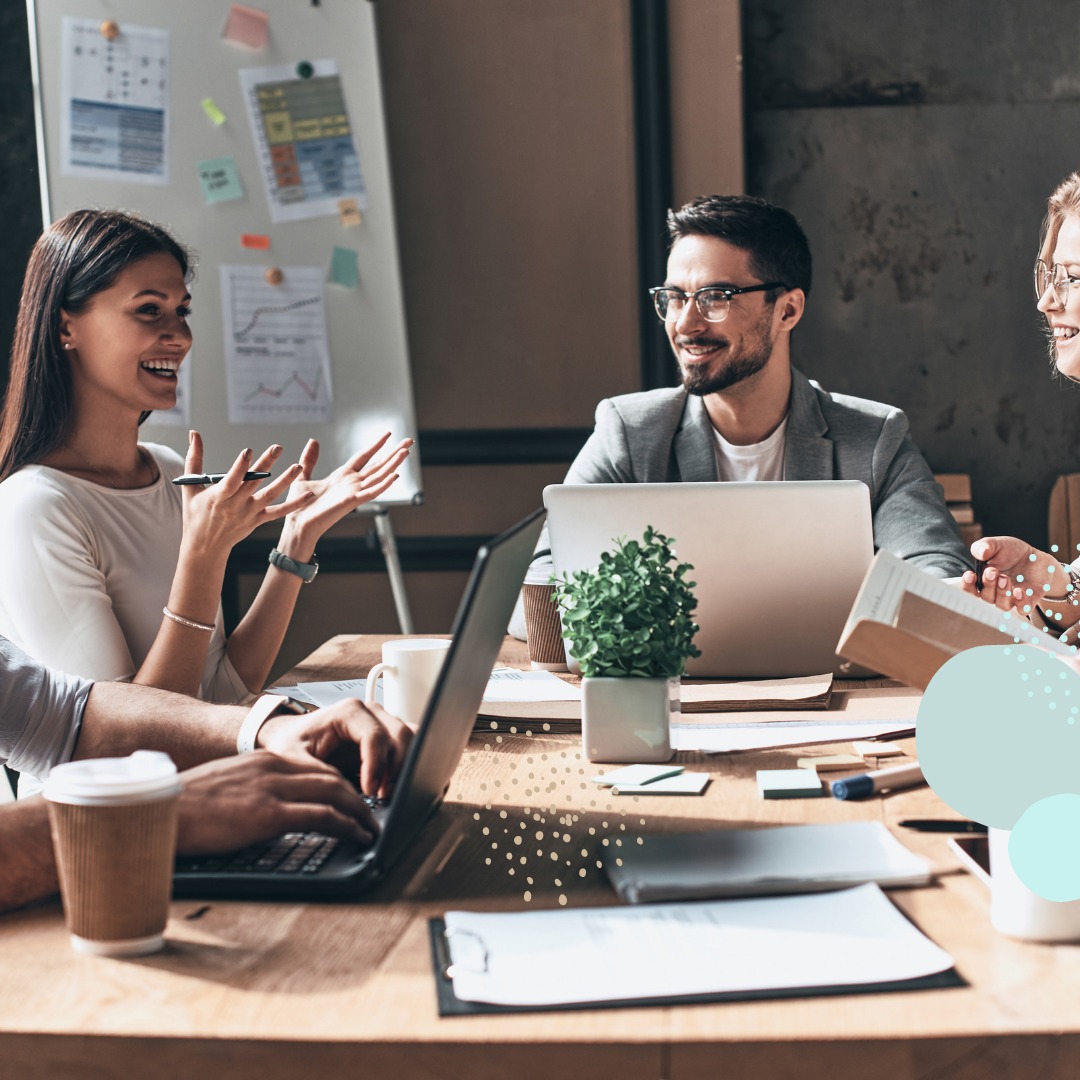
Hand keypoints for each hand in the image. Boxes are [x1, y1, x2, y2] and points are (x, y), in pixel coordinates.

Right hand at [175, 752, 378, 854]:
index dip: (339, 783)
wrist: (159, 812)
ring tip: (372, 827)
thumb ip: (252, 790)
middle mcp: (273, 767)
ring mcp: (272, 788)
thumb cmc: (184, 808)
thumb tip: (267, 809)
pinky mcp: (269, 813)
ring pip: (335, 792)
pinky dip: (348, 825)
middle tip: (371, 813)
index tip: (351, 798)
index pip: (315, 766)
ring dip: (360, 812)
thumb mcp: (225, 787)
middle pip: (331, 776)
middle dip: (357, 796)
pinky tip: (358, 836)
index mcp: (262, 759)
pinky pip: (323, 816)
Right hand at [180, 431, 315, 557]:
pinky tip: (309, 495)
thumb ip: (194, 459)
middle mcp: (235, 505)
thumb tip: (194, 433)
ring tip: (298, 467)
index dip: (239, 467)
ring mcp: (249, 513)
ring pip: (269, 496)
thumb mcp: (191, 488)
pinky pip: (278, 512)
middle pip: (253, 482)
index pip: (231, 480)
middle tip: (278, 447)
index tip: (248, 451)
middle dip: (266, 464)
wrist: (205, 547)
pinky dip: (294, 505)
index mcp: (218, 497)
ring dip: (284, 481)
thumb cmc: (195, 514)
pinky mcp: (258, 520)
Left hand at [258, 697, 413, 798]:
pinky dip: (407, 764)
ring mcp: (382, 722)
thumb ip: (319, 774)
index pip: (375, 736)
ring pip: (410, 739)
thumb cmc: (291, 743)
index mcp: (348, 711)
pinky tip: (391, 784)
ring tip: (387, 792)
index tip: (370, 792)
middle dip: (396, 768)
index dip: (376, 766)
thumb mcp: (294, 760)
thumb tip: (344, 795)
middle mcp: (370, 712)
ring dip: (405, 766)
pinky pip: (409, 745)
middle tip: (382, 796)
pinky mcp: (387, 736)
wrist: (290, 737)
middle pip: (401, 735)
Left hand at [276, 434, 412, 555]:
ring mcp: (354, 493)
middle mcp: (352, 484)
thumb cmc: (299, 506)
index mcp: (342, 477)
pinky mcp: (352, 502)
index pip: (364, 457)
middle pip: (378, 465)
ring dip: (393, 464)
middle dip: (394, 453)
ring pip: (379, 476)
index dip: (377, 445)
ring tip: (406, 452)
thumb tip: (313, 441)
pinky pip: (372, 492)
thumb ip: (309, 459)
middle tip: (409, 441)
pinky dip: (384, 485)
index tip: (388, 434)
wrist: (297, 525)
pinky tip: (395, 475)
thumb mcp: (302, 476)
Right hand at [960, 536, 1065, 612]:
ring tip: (1005, 578)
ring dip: (1002, 593)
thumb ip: (984, 546)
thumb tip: (981, 553)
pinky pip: (1023, 609)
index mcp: (982, 581)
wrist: (1034, 557)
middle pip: (986, 598)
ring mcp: (1011, 598)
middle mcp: (995, 593)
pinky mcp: (1029, 600)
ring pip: (1003, 605)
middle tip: (992, 571)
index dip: (967, 585)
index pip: (970, 590)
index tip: (970, 574)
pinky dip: (1021, 603)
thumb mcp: (996, 544)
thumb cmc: (1011, 552)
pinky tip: (1019, 591)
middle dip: (988, 585)